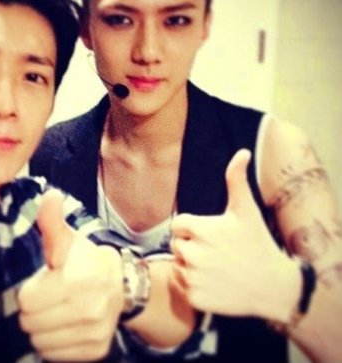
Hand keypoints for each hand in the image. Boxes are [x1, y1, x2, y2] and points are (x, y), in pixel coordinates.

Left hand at [18, 189, 123, 360]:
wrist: (121, 285)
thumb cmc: (86, 260)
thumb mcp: (68, 239)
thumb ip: (52, 221)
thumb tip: (49, 194)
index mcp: (79, 279)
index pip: (26, 300)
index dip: (31, 289)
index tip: (46, 281)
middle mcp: (90, 309)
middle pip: (30, 322)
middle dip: (34, 309)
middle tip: (50, 297)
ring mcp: (94, 332)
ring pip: (40, 341)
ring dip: (42, 327)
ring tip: (57, 310)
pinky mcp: (96, 350)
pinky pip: (54, 354)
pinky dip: (54, 342)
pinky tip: (65, 324)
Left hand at [170, 149, 299, 320]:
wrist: (273, 286)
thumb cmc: (257, 243)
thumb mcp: (247, 210)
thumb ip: (237, 180)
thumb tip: (242, 152)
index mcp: (200, 229)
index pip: (178, 224)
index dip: (192, 228)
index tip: (209, 233)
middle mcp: (193, 254)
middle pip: (176, 244)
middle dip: (190, 245)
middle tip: (214, 251)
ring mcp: (194, 278)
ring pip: (178, 265)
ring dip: (190, 265)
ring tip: (214, 266)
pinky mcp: (195, 298)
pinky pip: (182, 286)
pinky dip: (193, 285)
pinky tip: (214, 282)